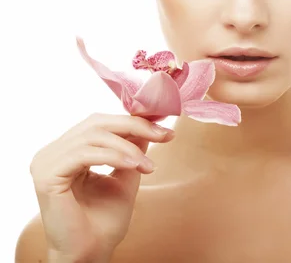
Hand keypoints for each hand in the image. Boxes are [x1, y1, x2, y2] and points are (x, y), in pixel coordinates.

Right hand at [29, 113, 174, 260]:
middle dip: (134, 126)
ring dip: (127, 147)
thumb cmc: (104, 221)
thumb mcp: (125, 176)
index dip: (133, 121)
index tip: (164, 127)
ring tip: (148, 165)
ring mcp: (46, 162)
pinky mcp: (46, 176)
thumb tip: (149, 125)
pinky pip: (83, 154)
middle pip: (96, 123)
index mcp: (67, 151)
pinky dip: (113, 156)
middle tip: (163, 135)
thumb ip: (132, 149)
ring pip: (92, 136)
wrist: (90, 253)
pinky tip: (134, 165)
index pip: (100, 123)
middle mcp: (53, 153)